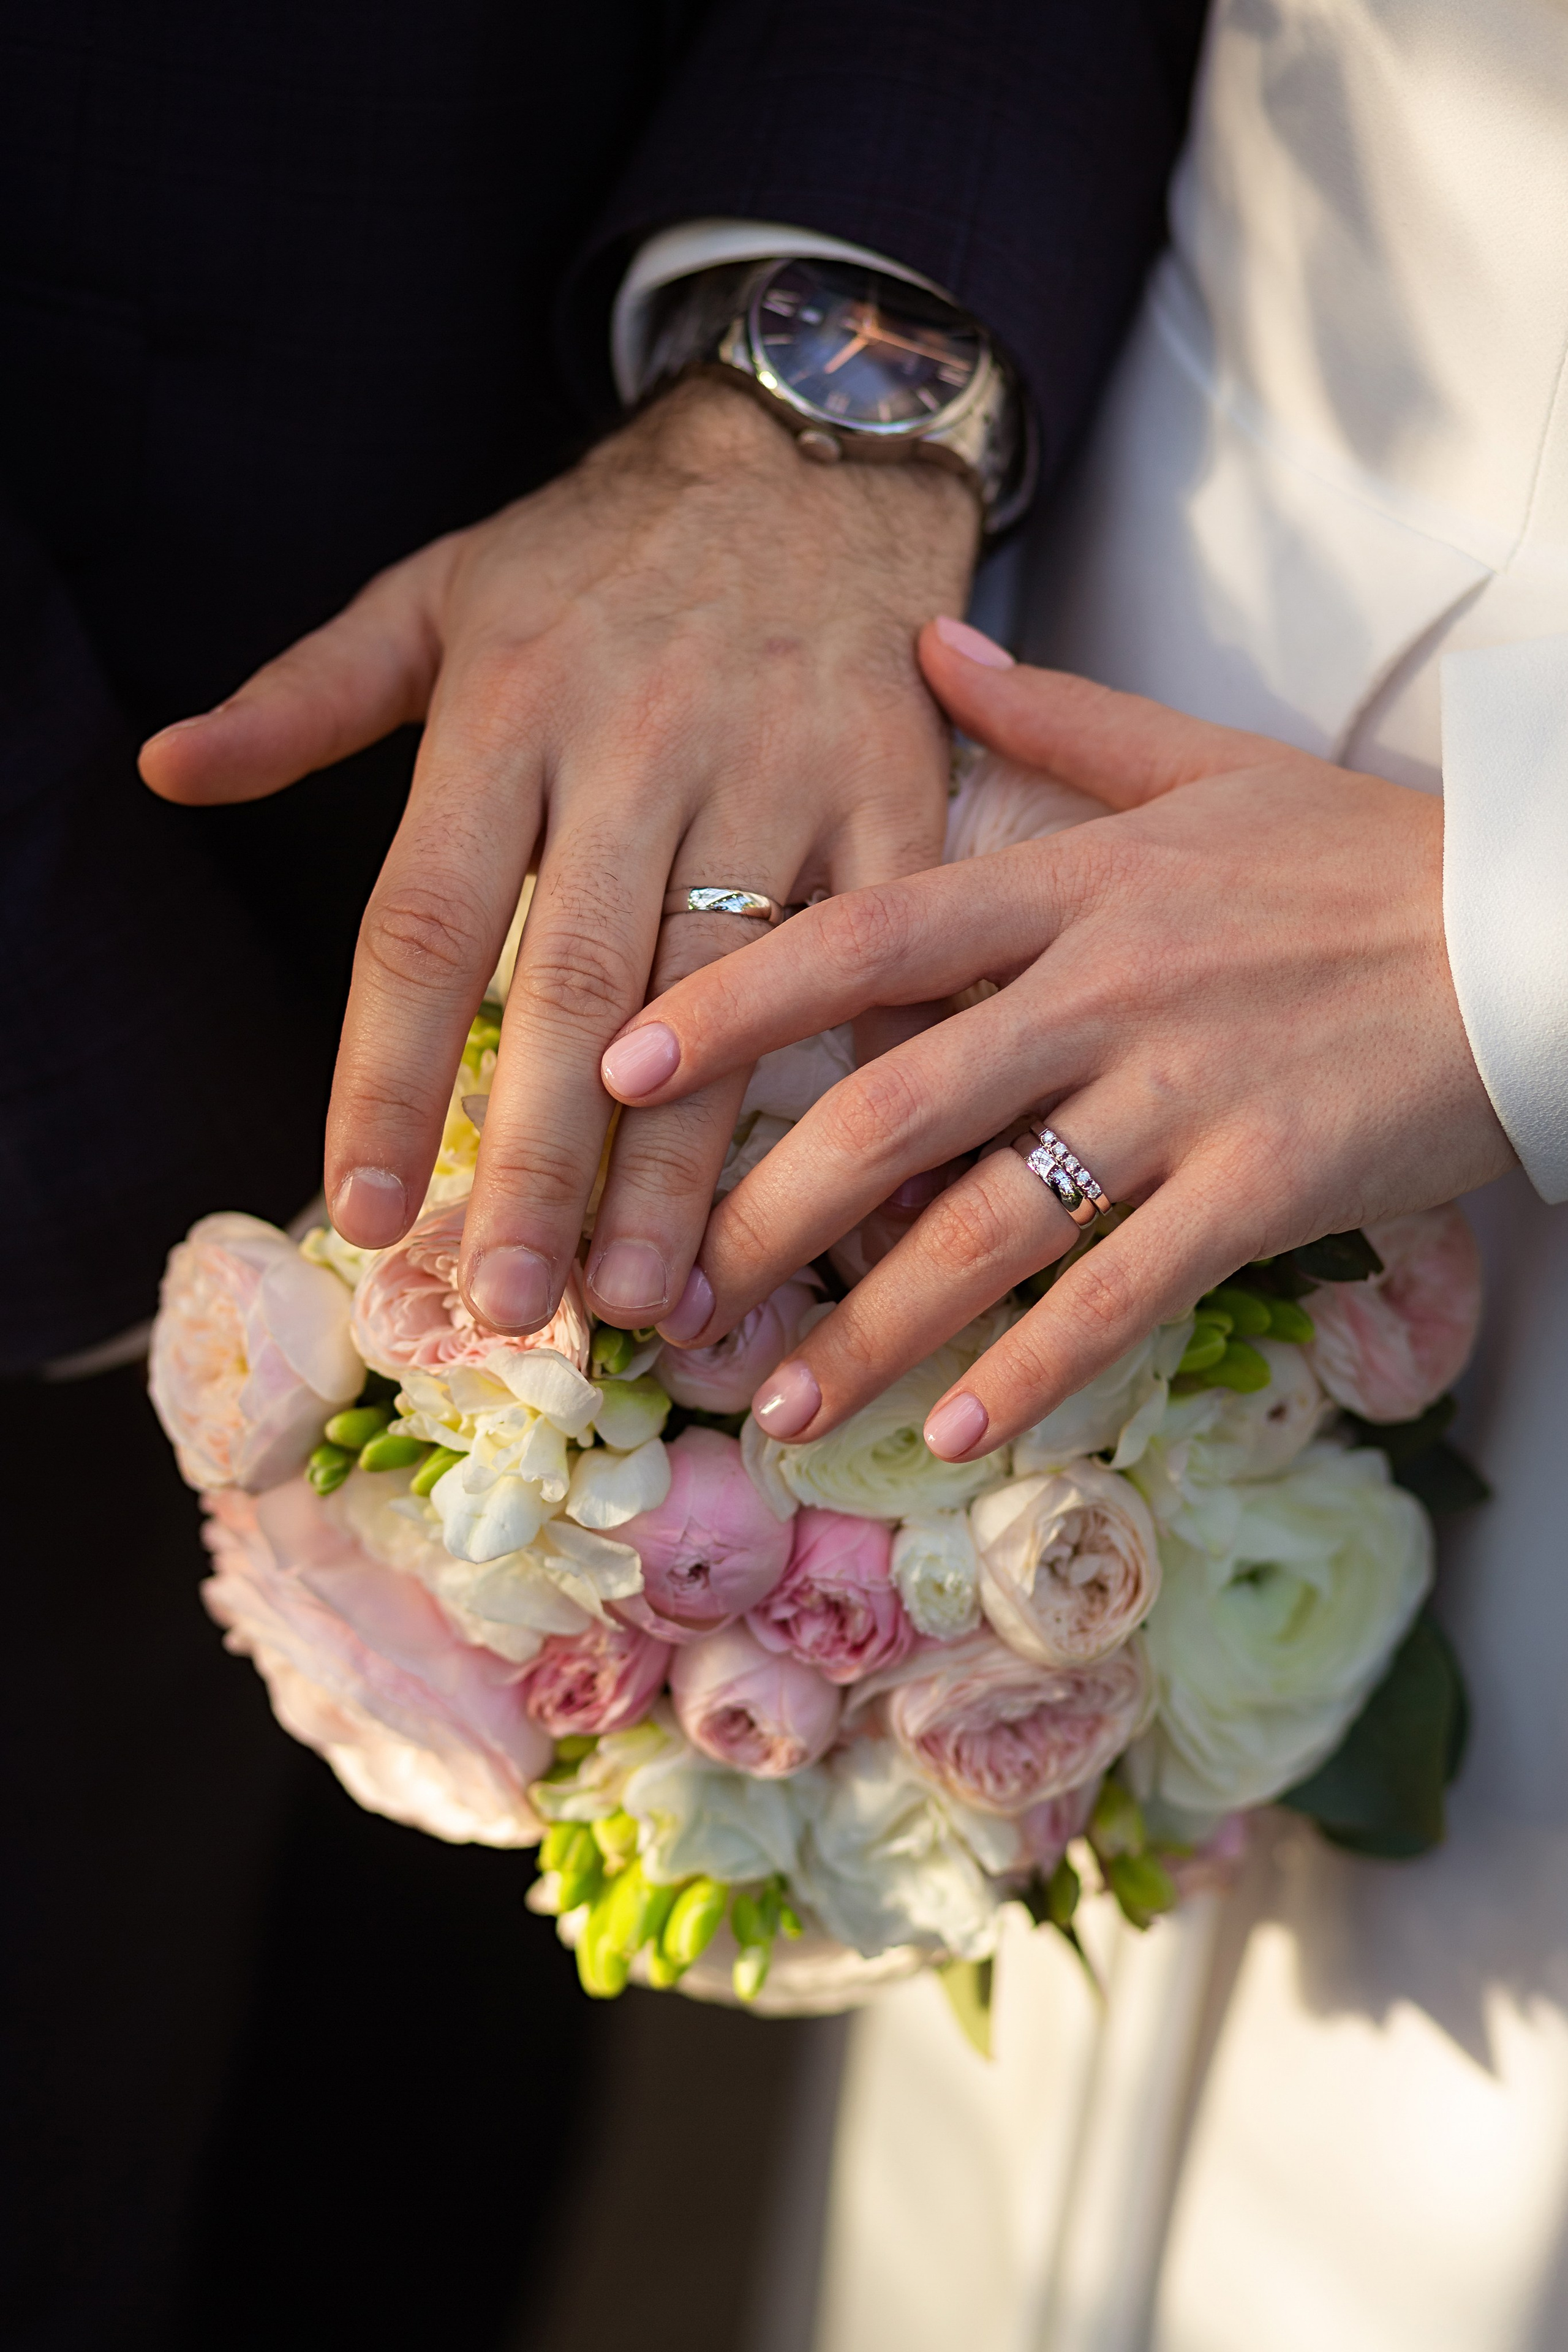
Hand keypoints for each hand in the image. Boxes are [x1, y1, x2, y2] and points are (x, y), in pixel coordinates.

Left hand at [139, 379, 976, 1334]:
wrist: (813, 446)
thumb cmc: (606, 549)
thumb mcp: (438, 593)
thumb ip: (306, 696)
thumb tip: (167, 768)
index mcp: (507, 711)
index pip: (426, 922)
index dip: (389, 1074)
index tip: (369, 1208)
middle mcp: (637, 747)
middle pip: (576, 987)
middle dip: (542, 1163)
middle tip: (515, 1305)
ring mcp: (776, 770)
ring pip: (725, 994)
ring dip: (687, 1159)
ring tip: (656, 1297)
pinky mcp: (894, 787)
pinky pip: (878, 951)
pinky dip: (864, 1073)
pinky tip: (845, 1195)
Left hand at [598, 621, 1514, 1457]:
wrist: (1538, 927)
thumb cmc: (1362, 855)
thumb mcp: (1205, 763)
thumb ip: (1052, 718)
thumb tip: (924, 641)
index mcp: (1076, 884)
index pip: (865, 936)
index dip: (731, 1003)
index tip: (620, 1068)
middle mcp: (1107, 989)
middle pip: (896, 1105)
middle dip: (768, 1212)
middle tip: (675, 1297)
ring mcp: (1184, 1095)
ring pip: (990, 1225)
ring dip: (872, 1329)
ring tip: (779, 1409)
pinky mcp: (1263, 1188)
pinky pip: (1123, 1294)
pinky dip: (1035, 1370)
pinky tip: (957, 1433)